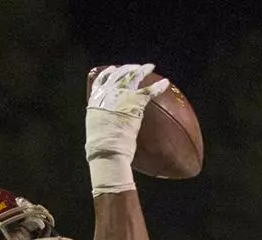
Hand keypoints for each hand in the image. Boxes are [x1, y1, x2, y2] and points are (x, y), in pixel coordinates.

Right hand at [85, 63, 168, 193]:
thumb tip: (102, 130)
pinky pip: (149, 90)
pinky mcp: (135, 101)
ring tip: (150, 67)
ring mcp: (121, 96)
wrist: (107, 150)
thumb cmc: (100, 148)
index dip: (108, 74)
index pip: (101, 81)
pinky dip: (159, 86)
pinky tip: (166, 83)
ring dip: (142, 70)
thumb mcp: (95, 131)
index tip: (113, 69)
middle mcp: (108, 94)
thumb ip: (100, 123)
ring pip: (133, 77)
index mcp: (96, 100)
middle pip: (118, 75)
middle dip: (127, 69)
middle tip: (134, 67)